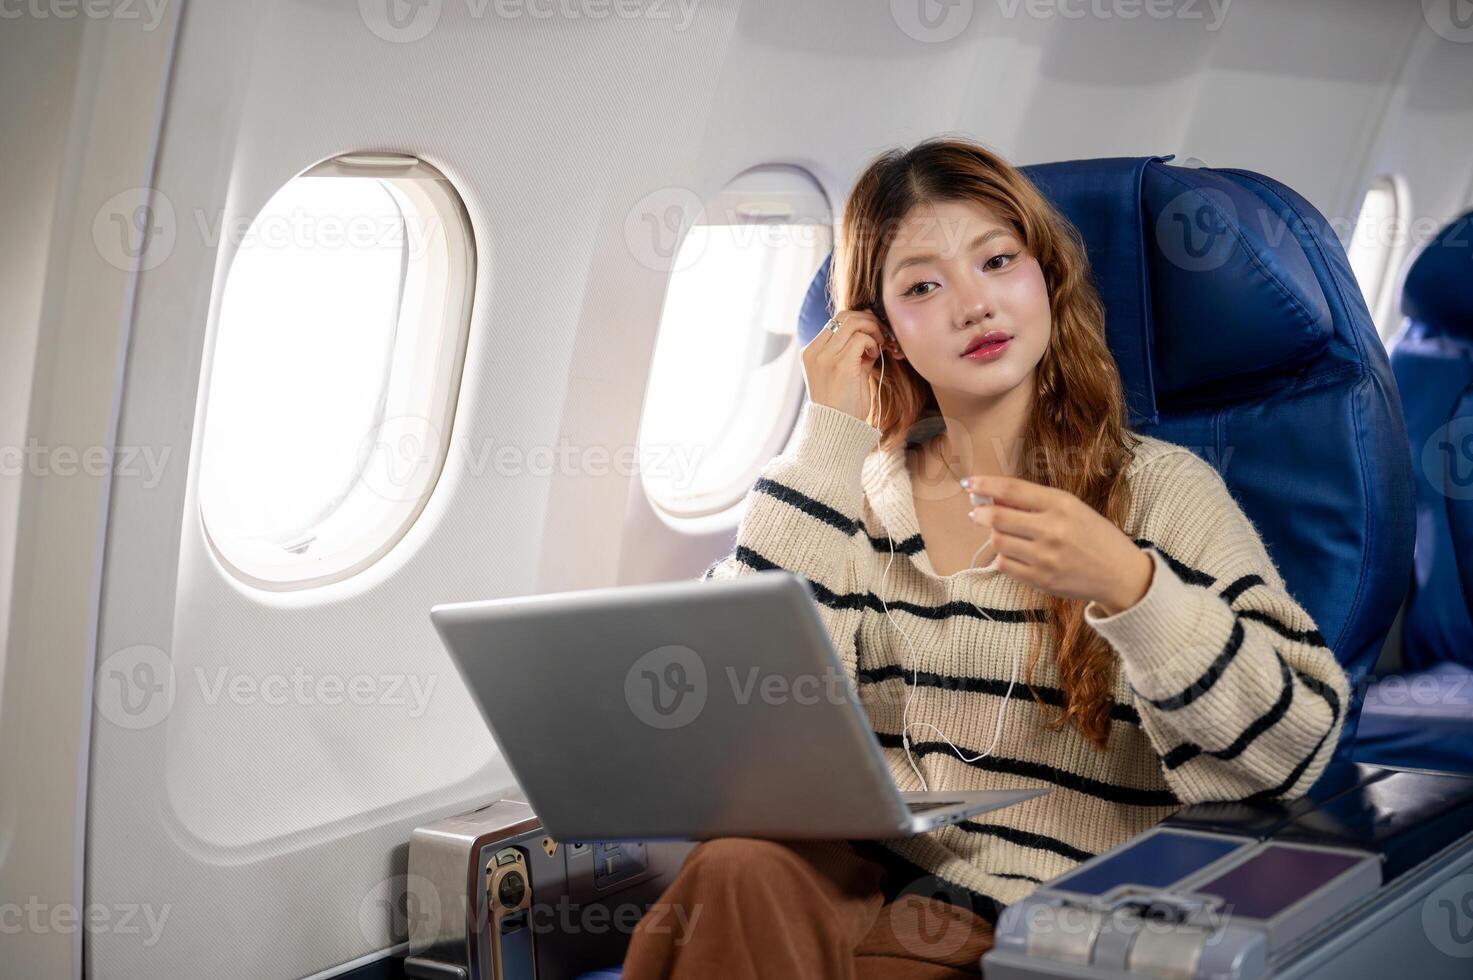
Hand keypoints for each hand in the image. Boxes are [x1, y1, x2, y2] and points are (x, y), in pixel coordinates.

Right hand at [800, 309, 890, 422]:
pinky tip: (875, 356)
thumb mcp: (844, 371)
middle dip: (868, 321)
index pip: (836, 320)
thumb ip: (852, 350)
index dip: (859, 321)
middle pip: (844, 316)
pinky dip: (873, 343)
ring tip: (878, 346)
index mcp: (811, 352)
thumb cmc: (843, 404)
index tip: (873, 332)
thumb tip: (870, 328)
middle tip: (882, 335)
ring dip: (872, 330)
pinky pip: (861, 339)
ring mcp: (825, 357)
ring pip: (854, 323)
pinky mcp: (840, 364)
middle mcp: (814, 352)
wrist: (838, 429)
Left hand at [963, 474, 1152, 614]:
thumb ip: (1034, 502)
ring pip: (997, 542)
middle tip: (976, 512)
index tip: (969, 483)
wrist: (1119, 573)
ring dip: (994, 535)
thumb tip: (992, 498)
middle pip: (997, 518)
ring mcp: (1045, 558)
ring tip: (1004, 534)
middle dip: (980, 513)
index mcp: (1062, 504)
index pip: (1012, 490)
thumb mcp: (1071, 508)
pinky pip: (1004, 565)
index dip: (985, 485)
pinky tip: (1014, 553)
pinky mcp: (1041, 580)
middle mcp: (1052, 530)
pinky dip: (1003, 556)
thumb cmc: (1093, 535)